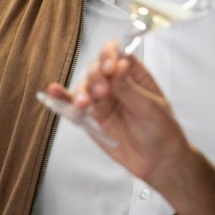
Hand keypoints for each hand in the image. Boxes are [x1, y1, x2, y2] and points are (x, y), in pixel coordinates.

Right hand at [46, 41, 188, 184]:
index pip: (116, 54)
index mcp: (133, 74)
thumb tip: (117, 64)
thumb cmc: (161, 130)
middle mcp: (114, 83)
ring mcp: (101, 100)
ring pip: (83, 87)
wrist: (156, 160)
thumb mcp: (149, 107)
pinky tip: (53, 92)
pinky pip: (73, 106)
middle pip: (95, 69)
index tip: (109, 69)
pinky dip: (62, 99)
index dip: (109, 56)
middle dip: (95, 78)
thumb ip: (128, 88)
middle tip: (102, 93)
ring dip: (80, 93)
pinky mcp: (90, 117)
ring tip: (83, 105)